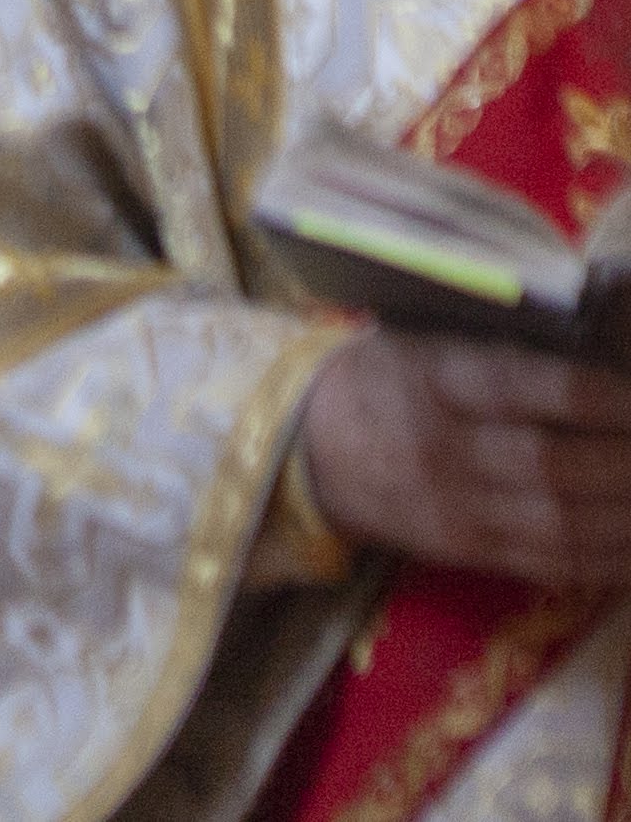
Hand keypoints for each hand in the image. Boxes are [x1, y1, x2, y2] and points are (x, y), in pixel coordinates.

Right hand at [300, 331, 630, 583]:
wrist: (307, 448)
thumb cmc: (382, 378)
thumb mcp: (422, 343)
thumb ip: (500, 354)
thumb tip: (608, 365)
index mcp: (430, 378)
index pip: (522, 387)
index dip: (595, 397)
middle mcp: (441, 447)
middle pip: (553, 466)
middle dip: (630, 464)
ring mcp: (454, 508)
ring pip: (562, 523)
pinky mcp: (465, 550)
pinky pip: (552, 563)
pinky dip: (611, 559)